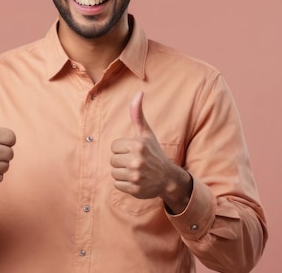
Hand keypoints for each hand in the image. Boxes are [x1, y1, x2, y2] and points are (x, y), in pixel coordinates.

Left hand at [110, 92, 190, 212]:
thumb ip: (137, 114)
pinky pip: (117, 184)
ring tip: (135, 171)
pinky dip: (124, 183)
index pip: (114, 147)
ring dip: (122, 172)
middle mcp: (137, 160)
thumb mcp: (147, 133)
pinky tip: (136, 180)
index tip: (134, 151)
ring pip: (114, 172)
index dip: (122, 149)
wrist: (168, 178)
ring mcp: (136, 176)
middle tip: (136, 162)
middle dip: (122, 161)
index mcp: (138, 145)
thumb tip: (139, 92)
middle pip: (112, 160)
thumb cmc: (154, 153)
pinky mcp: (134, 189)